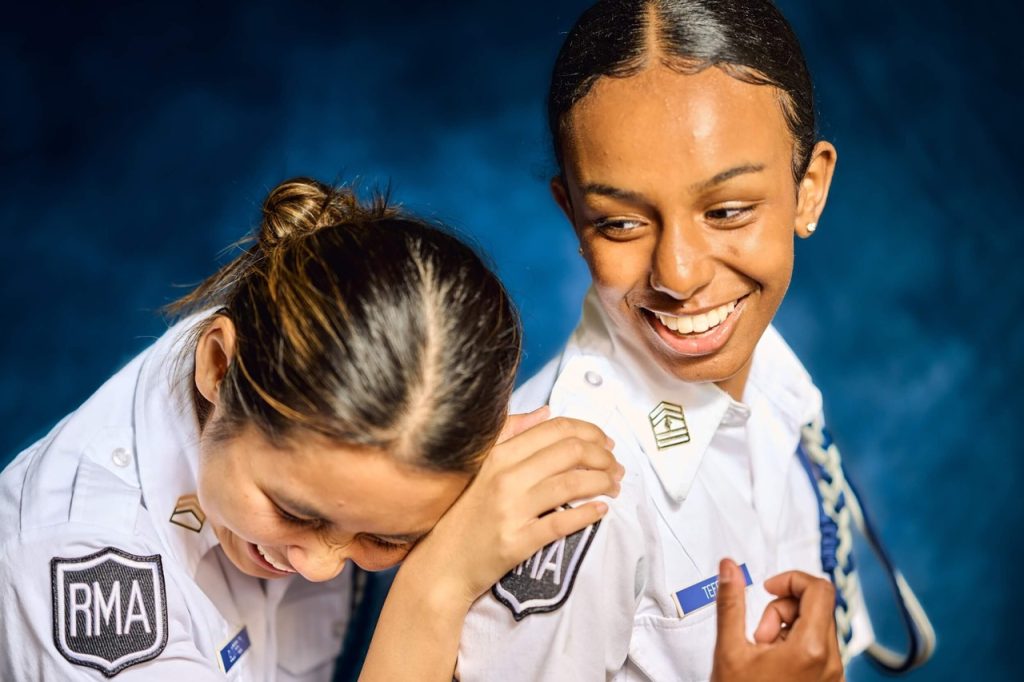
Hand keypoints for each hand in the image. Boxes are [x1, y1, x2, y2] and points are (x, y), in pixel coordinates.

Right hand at [403, 407, 622, 607]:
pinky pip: (562, 523)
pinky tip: (602, 511)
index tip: (606, 443)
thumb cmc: (465, 515)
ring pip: (572, 484)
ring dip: (603, 482)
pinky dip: (588, 514)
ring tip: (615, 487)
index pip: (555, 429)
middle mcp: (506, 477)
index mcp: (499, 455)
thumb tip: (546, 412)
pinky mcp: (517, 542)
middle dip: (604, 456)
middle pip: (570, 452)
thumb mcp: (481, 468)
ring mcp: (511, 510)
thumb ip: (511, 434)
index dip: (590, 432)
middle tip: (616, 467)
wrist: (442, 565)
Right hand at [711, 559, 844, 681]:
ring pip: (817, 628)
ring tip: (764, 654)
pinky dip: (796, 646)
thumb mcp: (730, 649)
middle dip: (783, 610)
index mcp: (811, 649)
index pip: (819, 589)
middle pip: (817, 607)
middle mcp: (831, 663)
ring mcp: (833, 677)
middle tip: (759, 634)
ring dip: (788, 629)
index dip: (791, 580)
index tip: (768, 589)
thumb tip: (730, 568)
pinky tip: (774, 665)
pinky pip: (819, 650)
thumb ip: (731, 603)